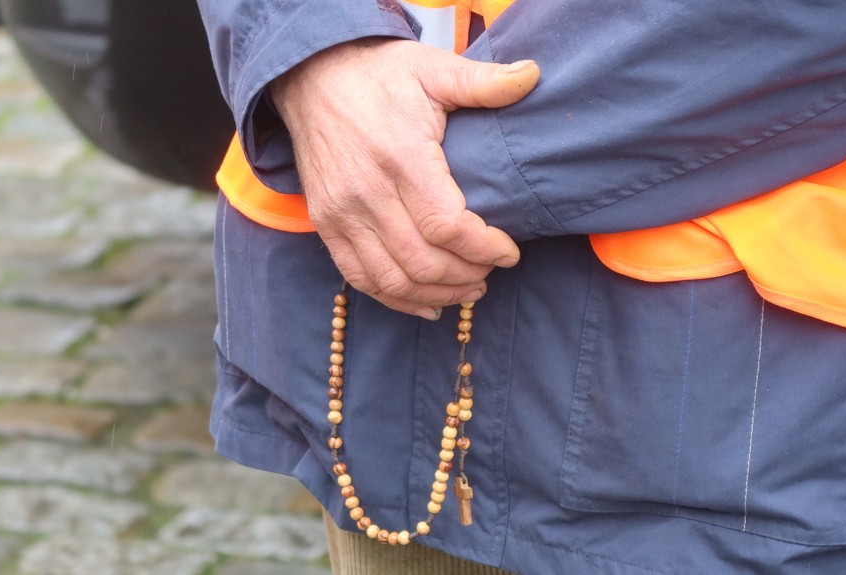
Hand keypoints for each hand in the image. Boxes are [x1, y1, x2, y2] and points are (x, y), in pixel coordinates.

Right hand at [270, 38, 538, 319]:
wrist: (311, 77)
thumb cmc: (379, 75)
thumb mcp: (432, 69)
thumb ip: (482, 81)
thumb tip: (534, 76)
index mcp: (401, 156)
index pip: (447, 226)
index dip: (484, 248)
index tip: (509, 252)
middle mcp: (367, 192)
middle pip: (423, 261)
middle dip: (466, 276)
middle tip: (492, 272)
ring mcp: (342, 213)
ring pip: (393, 279)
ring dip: (437, 294)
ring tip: (469, 288)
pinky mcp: (326, 224)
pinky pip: (360, 279)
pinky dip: (396, 301)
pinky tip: (428, 304)